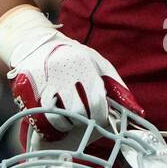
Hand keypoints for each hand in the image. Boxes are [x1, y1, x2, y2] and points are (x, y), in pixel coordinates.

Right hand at [0, 6, 143, 142]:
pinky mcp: (28, 88)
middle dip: (84, 119)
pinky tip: (56, 118)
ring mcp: (44, 82)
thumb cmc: (77, 57)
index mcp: (84, 67)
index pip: (96, 101)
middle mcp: (64, 74)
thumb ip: (118, 86)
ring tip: (71, 118)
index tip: (99, 118)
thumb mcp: (100, 64)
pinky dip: (50, 122)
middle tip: (85, 117)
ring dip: (67, 123)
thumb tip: (138, 111)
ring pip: (58, 116)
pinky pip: (40, 114)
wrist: (39, 44)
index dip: (100, 115)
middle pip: (77, 111)